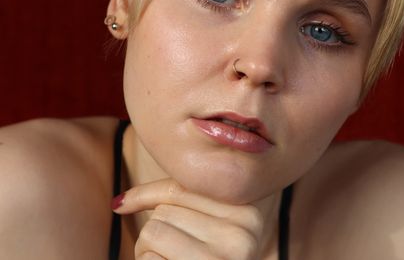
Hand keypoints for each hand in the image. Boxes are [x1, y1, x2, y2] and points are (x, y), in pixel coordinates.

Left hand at [113, 178, 265, 259]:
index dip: (150, 197)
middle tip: (169, 254)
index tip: (124, 204)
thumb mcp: (210, 230)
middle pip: (164, 211)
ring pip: (153, 230)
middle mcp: (241, 235)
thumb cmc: (207, 259)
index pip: (182, 188)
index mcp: (248, 214)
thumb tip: (119, 202)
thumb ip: (180, 203)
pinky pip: (149, 259)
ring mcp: (220, 258)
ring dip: (147, 251)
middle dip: (154, 232)